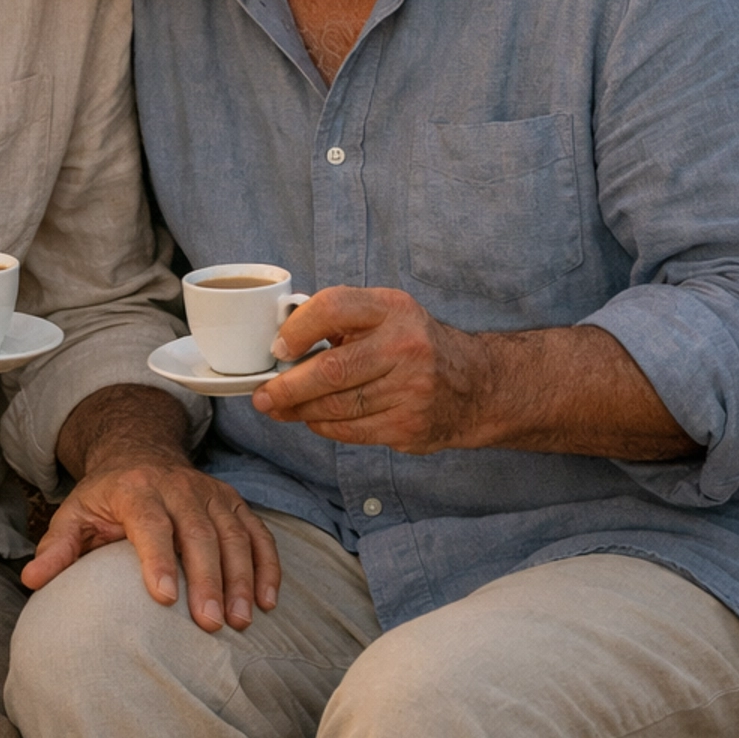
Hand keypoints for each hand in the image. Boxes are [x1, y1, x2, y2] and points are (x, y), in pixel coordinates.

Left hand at [21, 453, 280, 631]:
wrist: (139, 450)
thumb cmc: (105, 495)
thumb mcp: (75, 513)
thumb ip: (57, 547)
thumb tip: (31, 580)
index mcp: (135, 489)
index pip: (150, 523)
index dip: (158, 559)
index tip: (164, 599)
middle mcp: (177, 487)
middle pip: (198, 532)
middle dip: (207, 579)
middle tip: (211, 624)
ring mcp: (209, 493)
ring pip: (232, 533)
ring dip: (242, 577)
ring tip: (242, 620)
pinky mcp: (232, 501)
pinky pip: (256, 531)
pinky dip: (267, 564)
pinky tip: (269, 601)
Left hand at [252, 285, 487, 451]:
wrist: (474, 384)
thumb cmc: (414, 344)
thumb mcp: (387, 314)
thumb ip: (342, 318)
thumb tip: (282, 339)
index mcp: (392, 309)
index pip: (334, 307)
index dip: (298, 328)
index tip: (278, 348)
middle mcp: (404, 346)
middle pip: (332, 369)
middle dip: (289, 387)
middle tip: (263, 395)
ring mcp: (410, 389)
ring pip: (338, 406)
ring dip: (300, 410)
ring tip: (279, 408)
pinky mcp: (409, 425)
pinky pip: (352, 430)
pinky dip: (325, 427)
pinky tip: (313, 420)